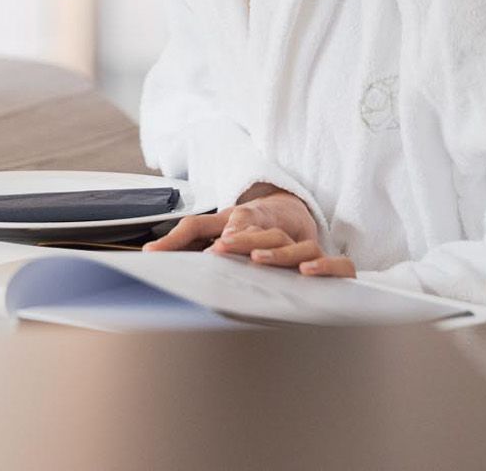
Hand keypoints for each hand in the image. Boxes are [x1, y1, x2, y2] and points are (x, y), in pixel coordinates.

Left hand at [142, 183, 355, 276]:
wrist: (289, 211)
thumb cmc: (246, 226)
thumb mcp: (214, 226)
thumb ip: (183, 239)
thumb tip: (146, 252)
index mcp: (249, 219)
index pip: (241, 222)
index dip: (231, 234)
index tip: (218, 248)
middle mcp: (277, 228)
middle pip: (265, 230)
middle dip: (246, 240)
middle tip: (228, 250)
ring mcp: (302, 244)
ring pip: (297, 245)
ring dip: (279, 252)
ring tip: (261, 261)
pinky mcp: (324, 261)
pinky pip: (338, 264)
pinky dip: (329, 266)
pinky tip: (310, 274)